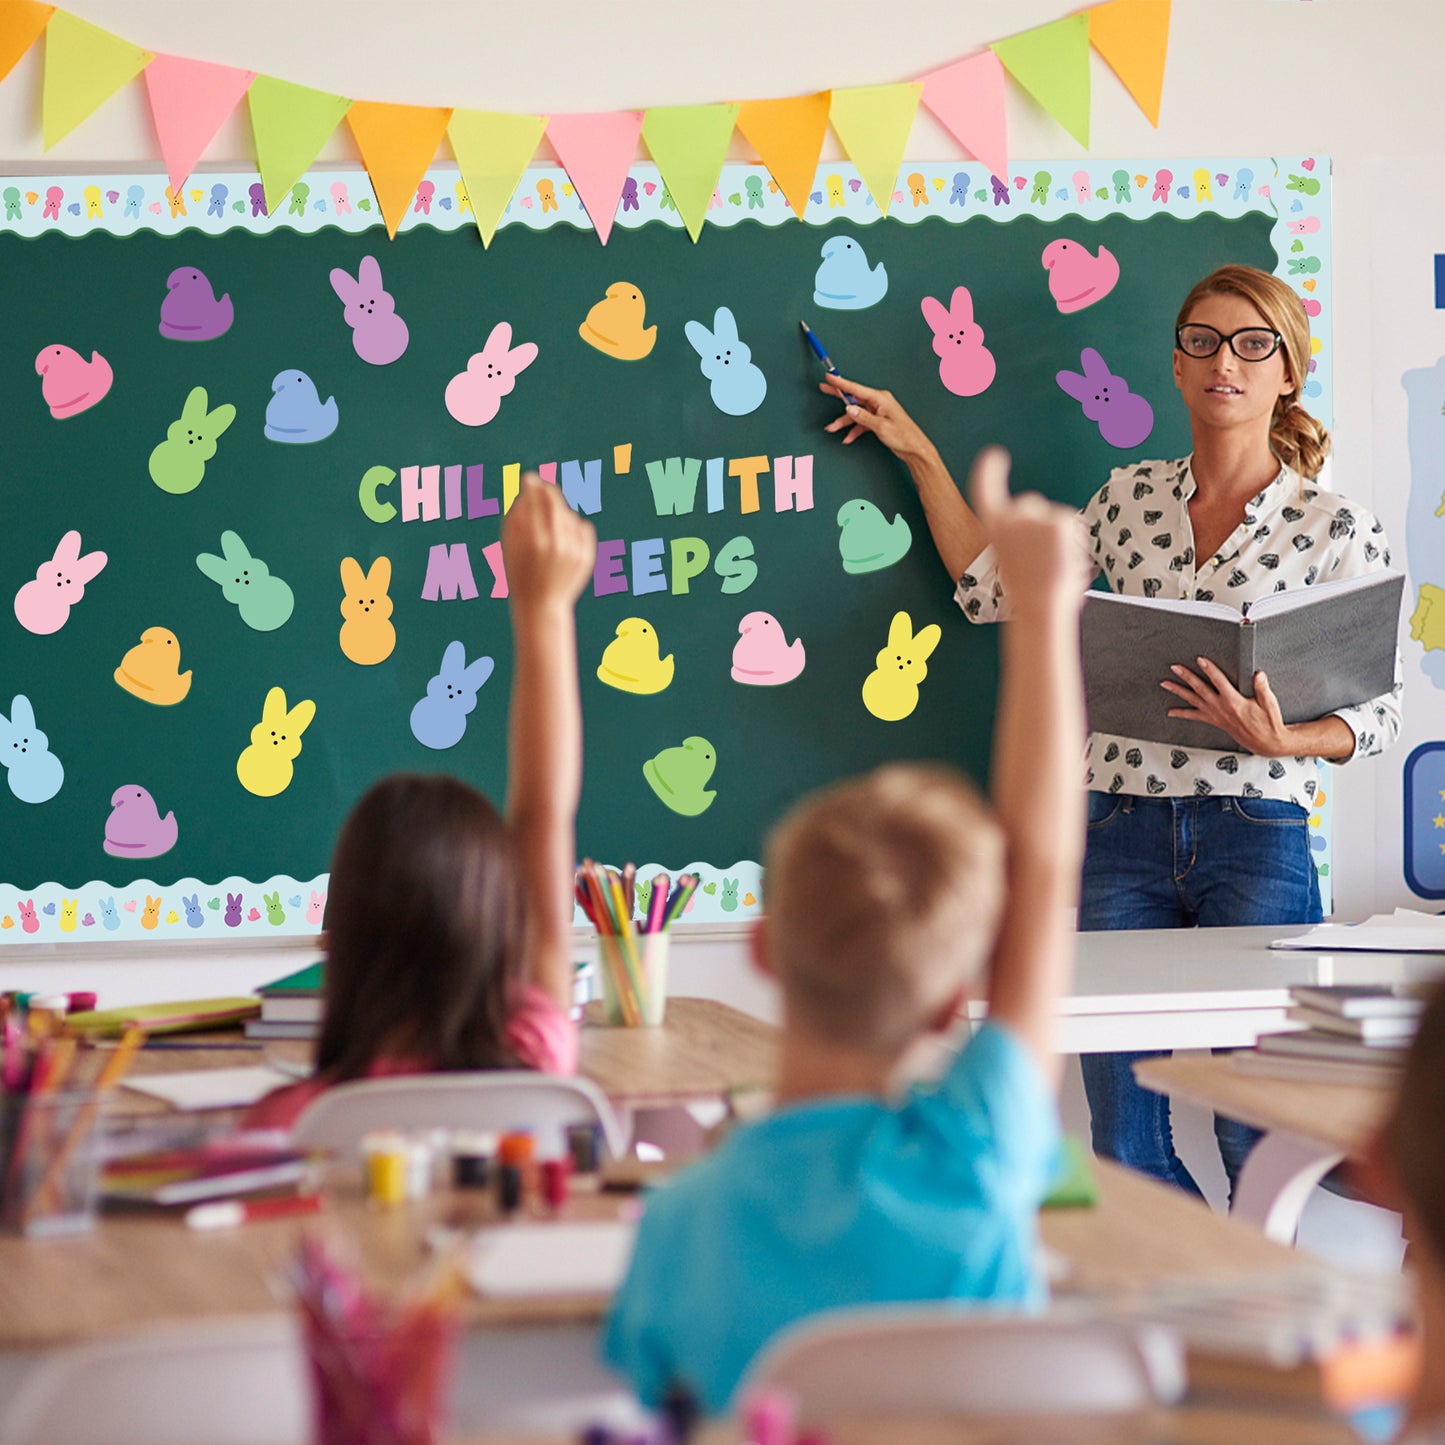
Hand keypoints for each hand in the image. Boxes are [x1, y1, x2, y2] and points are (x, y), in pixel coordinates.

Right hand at [502, 475, 596, 608]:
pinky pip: (583, 526)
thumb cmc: (519, 572)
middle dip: (548, 491)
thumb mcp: (510, 546)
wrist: (541, 605)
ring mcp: (574, 550)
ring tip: (548, 529)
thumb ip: (516, 516)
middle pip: (555, 502)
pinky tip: (563, 539)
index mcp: (533, 540)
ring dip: (559, 513)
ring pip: (569, 514)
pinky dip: (573, 527)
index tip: (529, 478)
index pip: (535, 501)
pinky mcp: (587, 556)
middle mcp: (556, 544)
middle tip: (542, 487)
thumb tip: (528, 488)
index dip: (532, 486)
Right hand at [820, 374, 934, 461]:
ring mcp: (877, 412)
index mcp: (880, 398)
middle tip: (824, 388)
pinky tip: (848, 438)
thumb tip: (849, 409)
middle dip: (838, 395)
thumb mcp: (880, 426)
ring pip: (855, 414)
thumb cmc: (904, 435)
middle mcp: (878, 403)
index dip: (841, 383)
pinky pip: (861, 423)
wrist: (914, 448)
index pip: (856, 389)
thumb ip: (863, 417)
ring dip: (843, 422)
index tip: (830, 377)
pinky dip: (854, 430)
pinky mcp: (877, 421)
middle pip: (853, 398)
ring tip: (832, 428)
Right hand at [967, 447, 1087, 611]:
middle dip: (1040, 524)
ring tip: (1052, 564)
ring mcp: (1035, 516)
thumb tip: (1044, 531)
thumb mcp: (1013, 560)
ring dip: (1059, 537)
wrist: (1039, 608)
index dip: (990, 471)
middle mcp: (1011, 515)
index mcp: (992, 526)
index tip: (994, 456)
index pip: (986, 488)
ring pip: (1055, 516)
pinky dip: (1074, 541)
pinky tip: (1065, 558)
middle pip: (1031, 505)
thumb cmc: (1028, 594)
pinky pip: (1072, 524)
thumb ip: (1023, 539)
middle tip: (1041, 558)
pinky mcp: (1059, 520)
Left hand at [1162, 661, 1294, 754]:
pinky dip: (1182, 713)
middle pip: (1200, 688)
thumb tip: (1258, 674)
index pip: (1219, 681)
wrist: (1266, 742)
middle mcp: (1221, 708)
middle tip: (1175, 668)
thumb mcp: (1269, 703)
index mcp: (1234, 701)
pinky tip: (1171, 711)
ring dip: (1178, 691)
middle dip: (1186, 676)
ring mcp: (1215, 715)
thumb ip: (1262, 688)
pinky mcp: (1214, 721)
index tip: (1200, 659)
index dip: (1209, 669)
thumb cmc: (1268, 722)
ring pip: (1193, 701)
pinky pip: (1194, 716)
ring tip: (1165, 684)